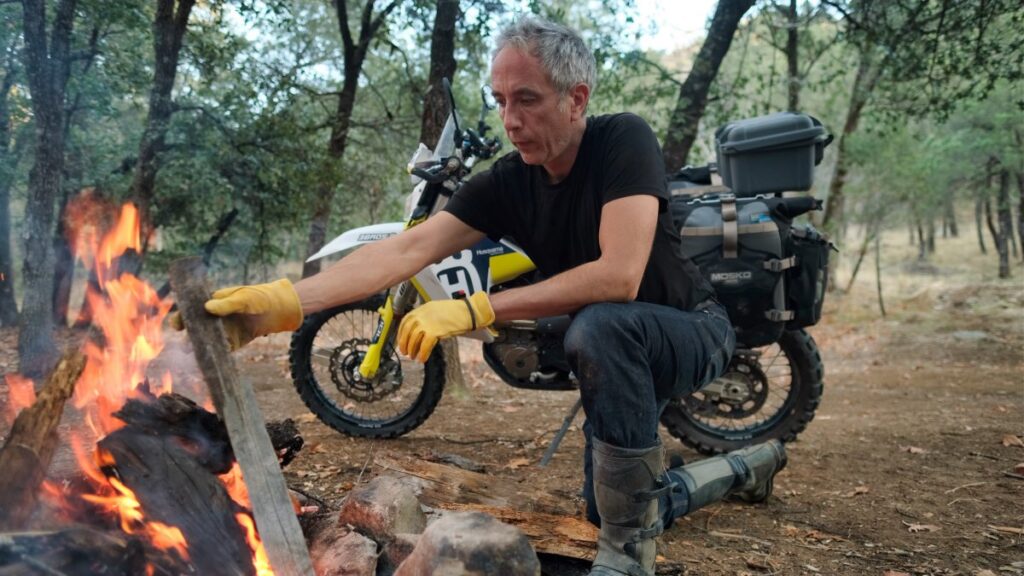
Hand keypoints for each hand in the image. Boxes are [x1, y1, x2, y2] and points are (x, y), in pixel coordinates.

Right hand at [169, 278, 302, 350]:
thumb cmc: (259, 298)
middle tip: (186, 344)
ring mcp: (222, 331)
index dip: (181, 317)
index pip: (191, 310)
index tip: (177, 325)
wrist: (279, 310)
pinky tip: (211, 362)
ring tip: (197, 355)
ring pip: (205, 342)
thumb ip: (227, 304)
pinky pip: (220, 351)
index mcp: (212, 303)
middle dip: (188, 337)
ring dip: (200, 349)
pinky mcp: (231, 343)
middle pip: (195, 329)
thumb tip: (207, 307)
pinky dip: (215, 357)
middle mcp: (213, 318)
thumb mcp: (244, 299)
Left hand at [397, 291, 494, 362]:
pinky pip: (425, 345)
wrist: (469, 312)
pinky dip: (422, 353)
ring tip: (413, 356)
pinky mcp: (435, 331)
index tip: (401, 341)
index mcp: (423, 309)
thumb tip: (419, 330)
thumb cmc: (457, 312)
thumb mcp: (437, 310)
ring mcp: (428, 323)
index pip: (405, 321)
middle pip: (407, 331)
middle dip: (404, 343)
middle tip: (405, 352)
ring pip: (414, 339)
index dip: (401, 333)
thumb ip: (426, 317)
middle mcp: (423, 314)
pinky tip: (422, 359)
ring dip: (412, 350)